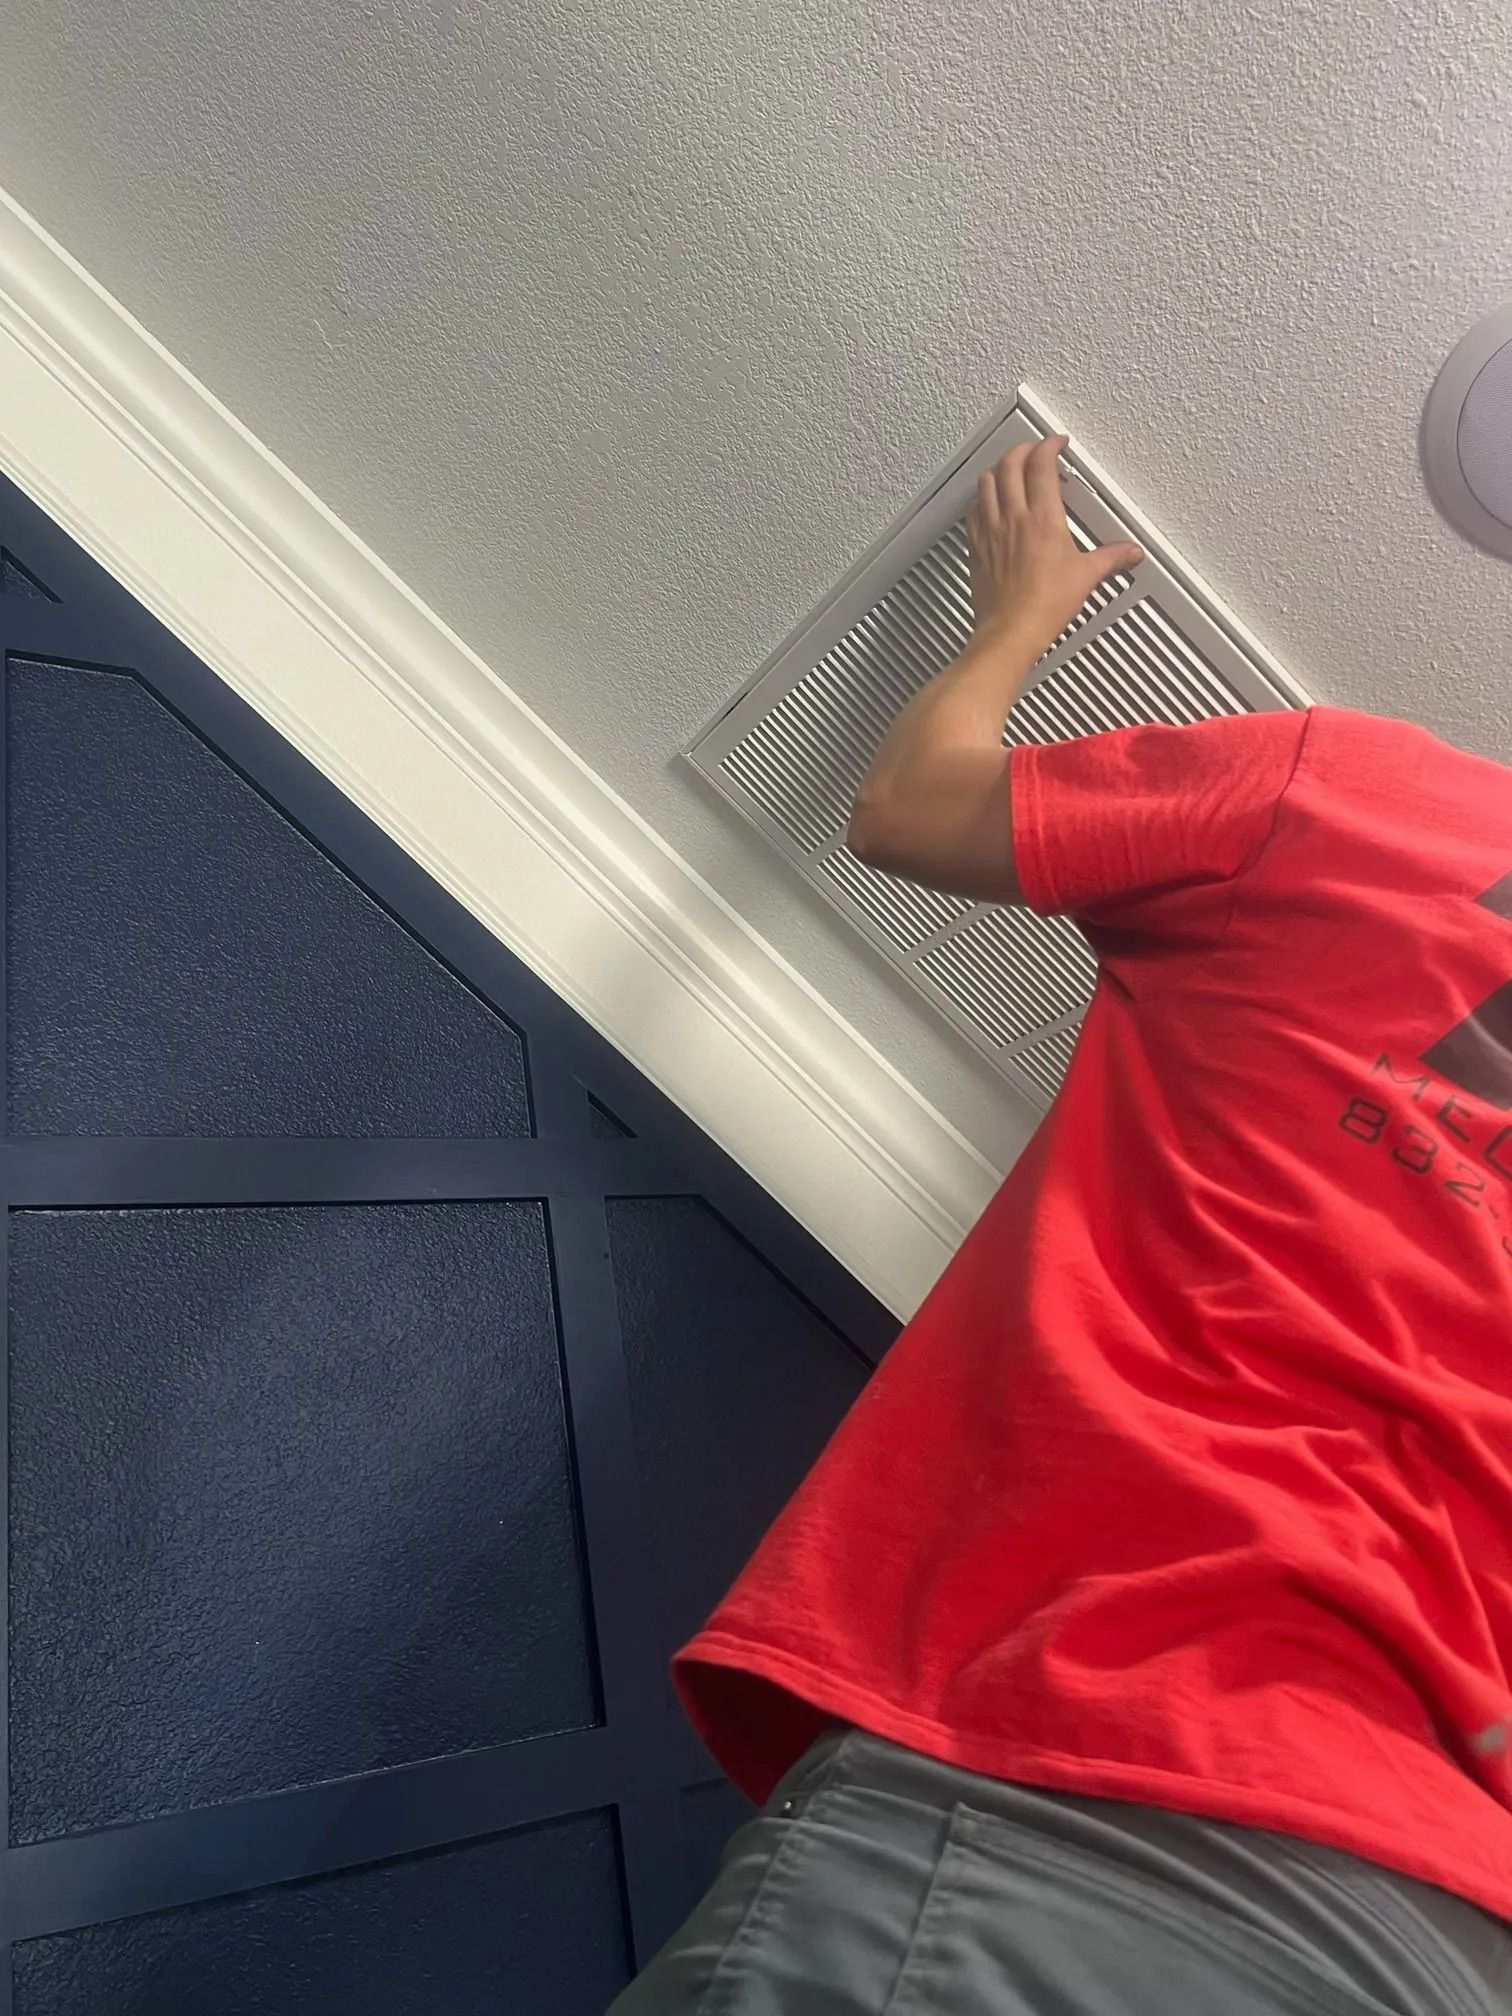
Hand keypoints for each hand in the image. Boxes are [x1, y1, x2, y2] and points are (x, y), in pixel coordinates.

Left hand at [966, 434, 1143, 656]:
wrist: (1010, 632)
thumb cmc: (1042, 607)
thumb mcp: (1085, 577)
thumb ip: (1110, 558)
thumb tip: (1129, 552)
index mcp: (1042, 519)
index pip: (1041, 465)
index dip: (1049, 445)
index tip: (1057, 444)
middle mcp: (1012, 518)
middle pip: (1009, 464)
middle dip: (1024, 449)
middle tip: (1036, 451)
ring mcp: (991, 530)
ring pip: (986, 481)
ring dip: (1000, 468)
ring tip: (1012, 469)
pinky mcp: (977, 546)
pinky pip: (974, 509)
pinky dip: (982, 496)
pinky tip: (990, 501)